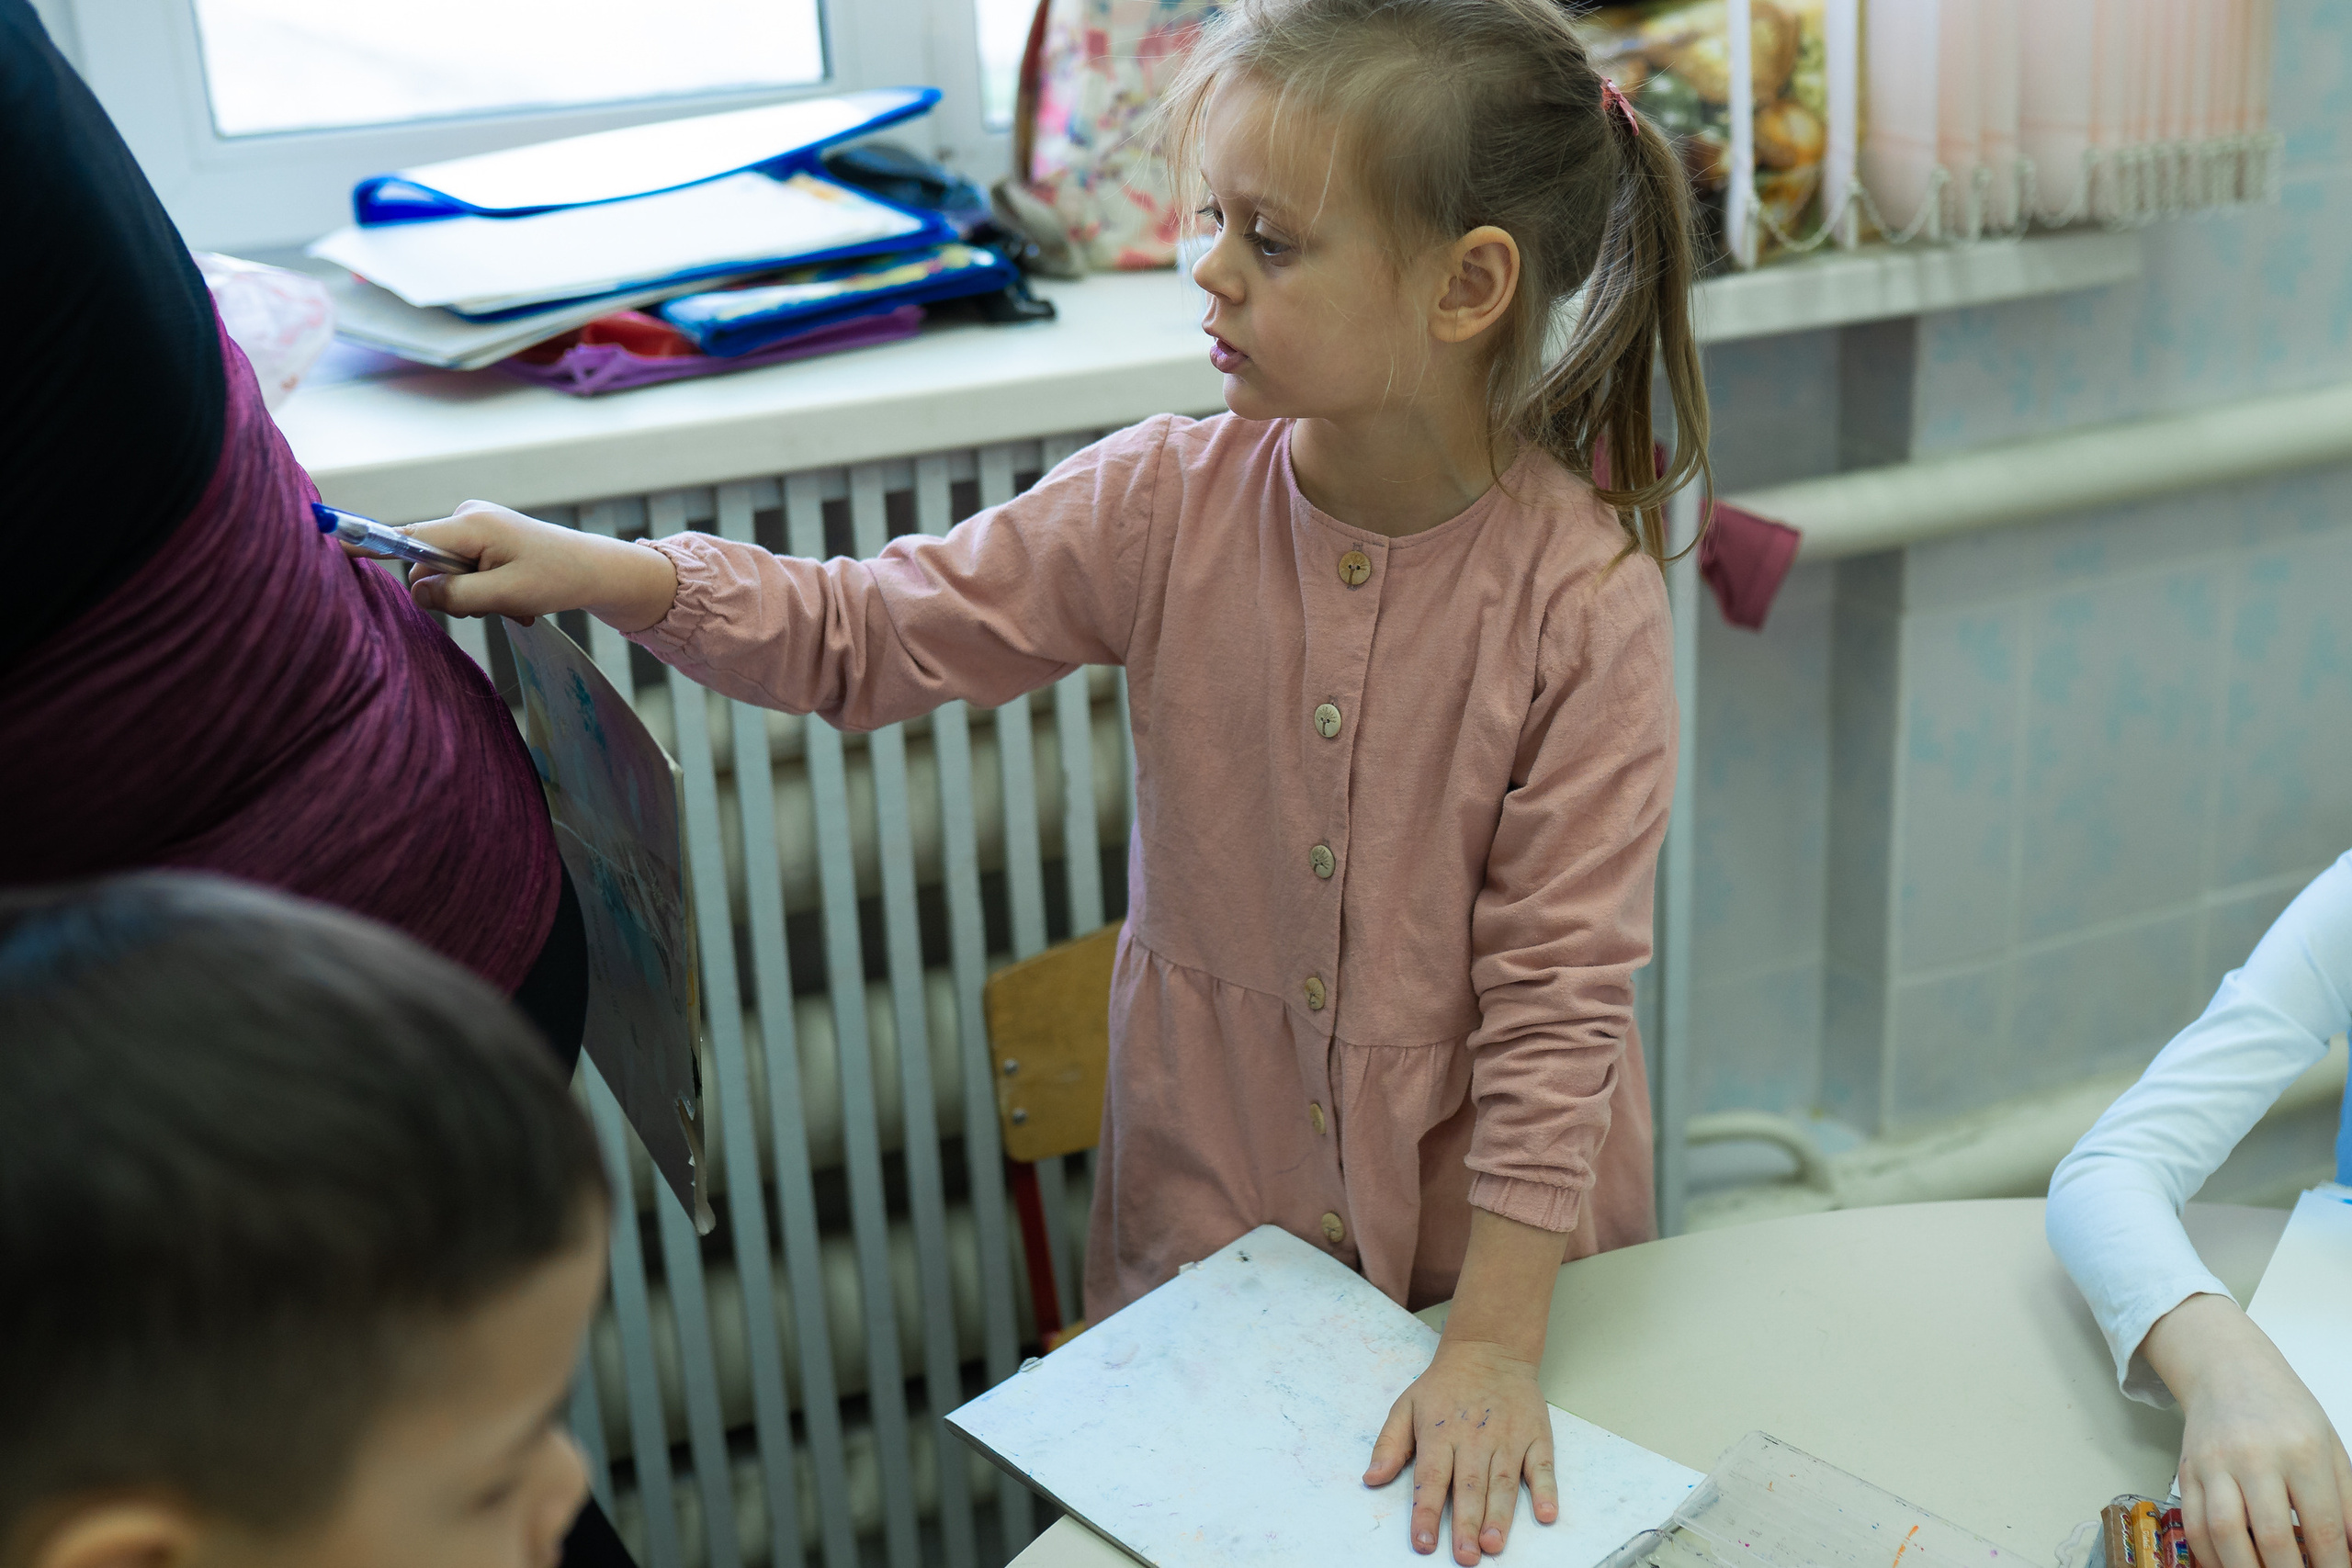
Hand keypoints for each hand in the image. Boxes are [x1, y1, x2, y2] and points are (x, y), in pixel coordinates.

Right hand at [384, 500, 677, 632]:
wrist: (595, 569)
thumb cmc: (557, 580)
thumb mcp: (505, 596)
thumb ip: (456, 596)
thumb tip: (416, 591)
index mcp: (470, 524)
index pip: (406, 538)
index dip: (370, 545)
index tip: (331, 546)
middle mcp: (466, 516)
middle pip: (425, 563)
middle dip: (451, 593)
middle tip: (494, 606)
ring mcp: (472, 525)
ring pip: (443, 572)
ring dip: (471, 595)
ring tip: (511, 601)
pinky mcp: (479, 537)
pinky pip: (460, 569)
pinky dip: (481, 589)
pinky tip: (512, 597)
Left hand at [1365, 1337, 1556, 1562]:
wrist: (1489, 1349)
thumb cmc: (1445, 1386)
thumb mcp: (1406, 1406)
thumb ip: (1389, 1445)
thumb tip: (1371, 1479)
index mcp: (1439, 1434)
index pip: (1430, 1480)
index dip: (1426, 1513)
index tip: (1423, 1544)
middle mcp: (1473, 1438)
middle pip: (1469, 1488)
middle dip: (1466, 1525)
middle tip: (1465, 1558)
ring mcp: (1507, 1438)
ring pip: (1503, 1483)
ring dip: (1499, 1516)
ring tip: (1493, 1545)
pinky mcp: (1535, 1436)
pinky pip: (1542, 1466)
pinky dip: (1545, 1490)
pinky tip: (1545, 1514)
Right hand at [2143, 1293, 2351, 1567]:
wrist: (2227, 1369)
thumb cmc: (2285, 1410)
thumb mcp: (2329, 1447)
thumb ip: (2345, 1501)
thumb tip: (2349, 1550)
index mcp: (2301, 1449)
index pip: (2321, 1525)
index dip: (2332, 1565)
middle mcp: (2254, 1455)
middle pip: (2271, 1533)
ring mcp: (2215, 1462)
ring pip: (2224, 1530)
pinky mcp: (2187, 1469)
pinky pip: (2193, 1522)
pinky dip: (2209, 1554)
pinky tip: (2227, 1566)